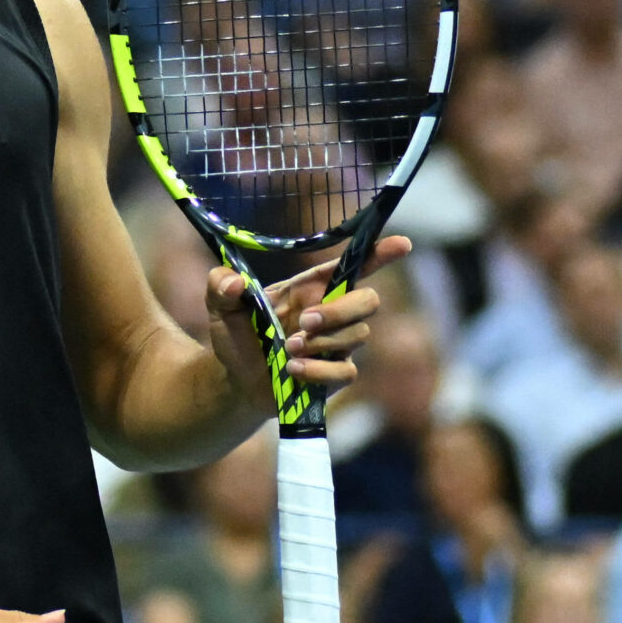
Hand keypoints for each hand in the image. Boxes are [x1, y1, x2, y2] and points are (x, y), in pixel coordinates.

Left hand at [203, 235, 410, 403]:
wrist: (233, 378)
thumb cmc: (236, 334)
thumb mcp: (220, 306)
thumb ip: (220, 285)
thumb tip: (233, 281)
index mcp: (310, 288)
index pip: (352, 267)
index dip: (379, 254)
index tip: (402, 244)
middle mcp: (331, 313)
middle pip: (368, 301)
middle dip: (341, 310)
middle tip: (304, 321)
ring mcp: (337, 345)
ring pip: (359, 335)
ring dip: (323, 342)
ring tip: (287, 350)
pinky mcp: (335, 375)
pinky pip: (346, 371)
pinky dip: (319, 370)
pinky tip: (292, 370)